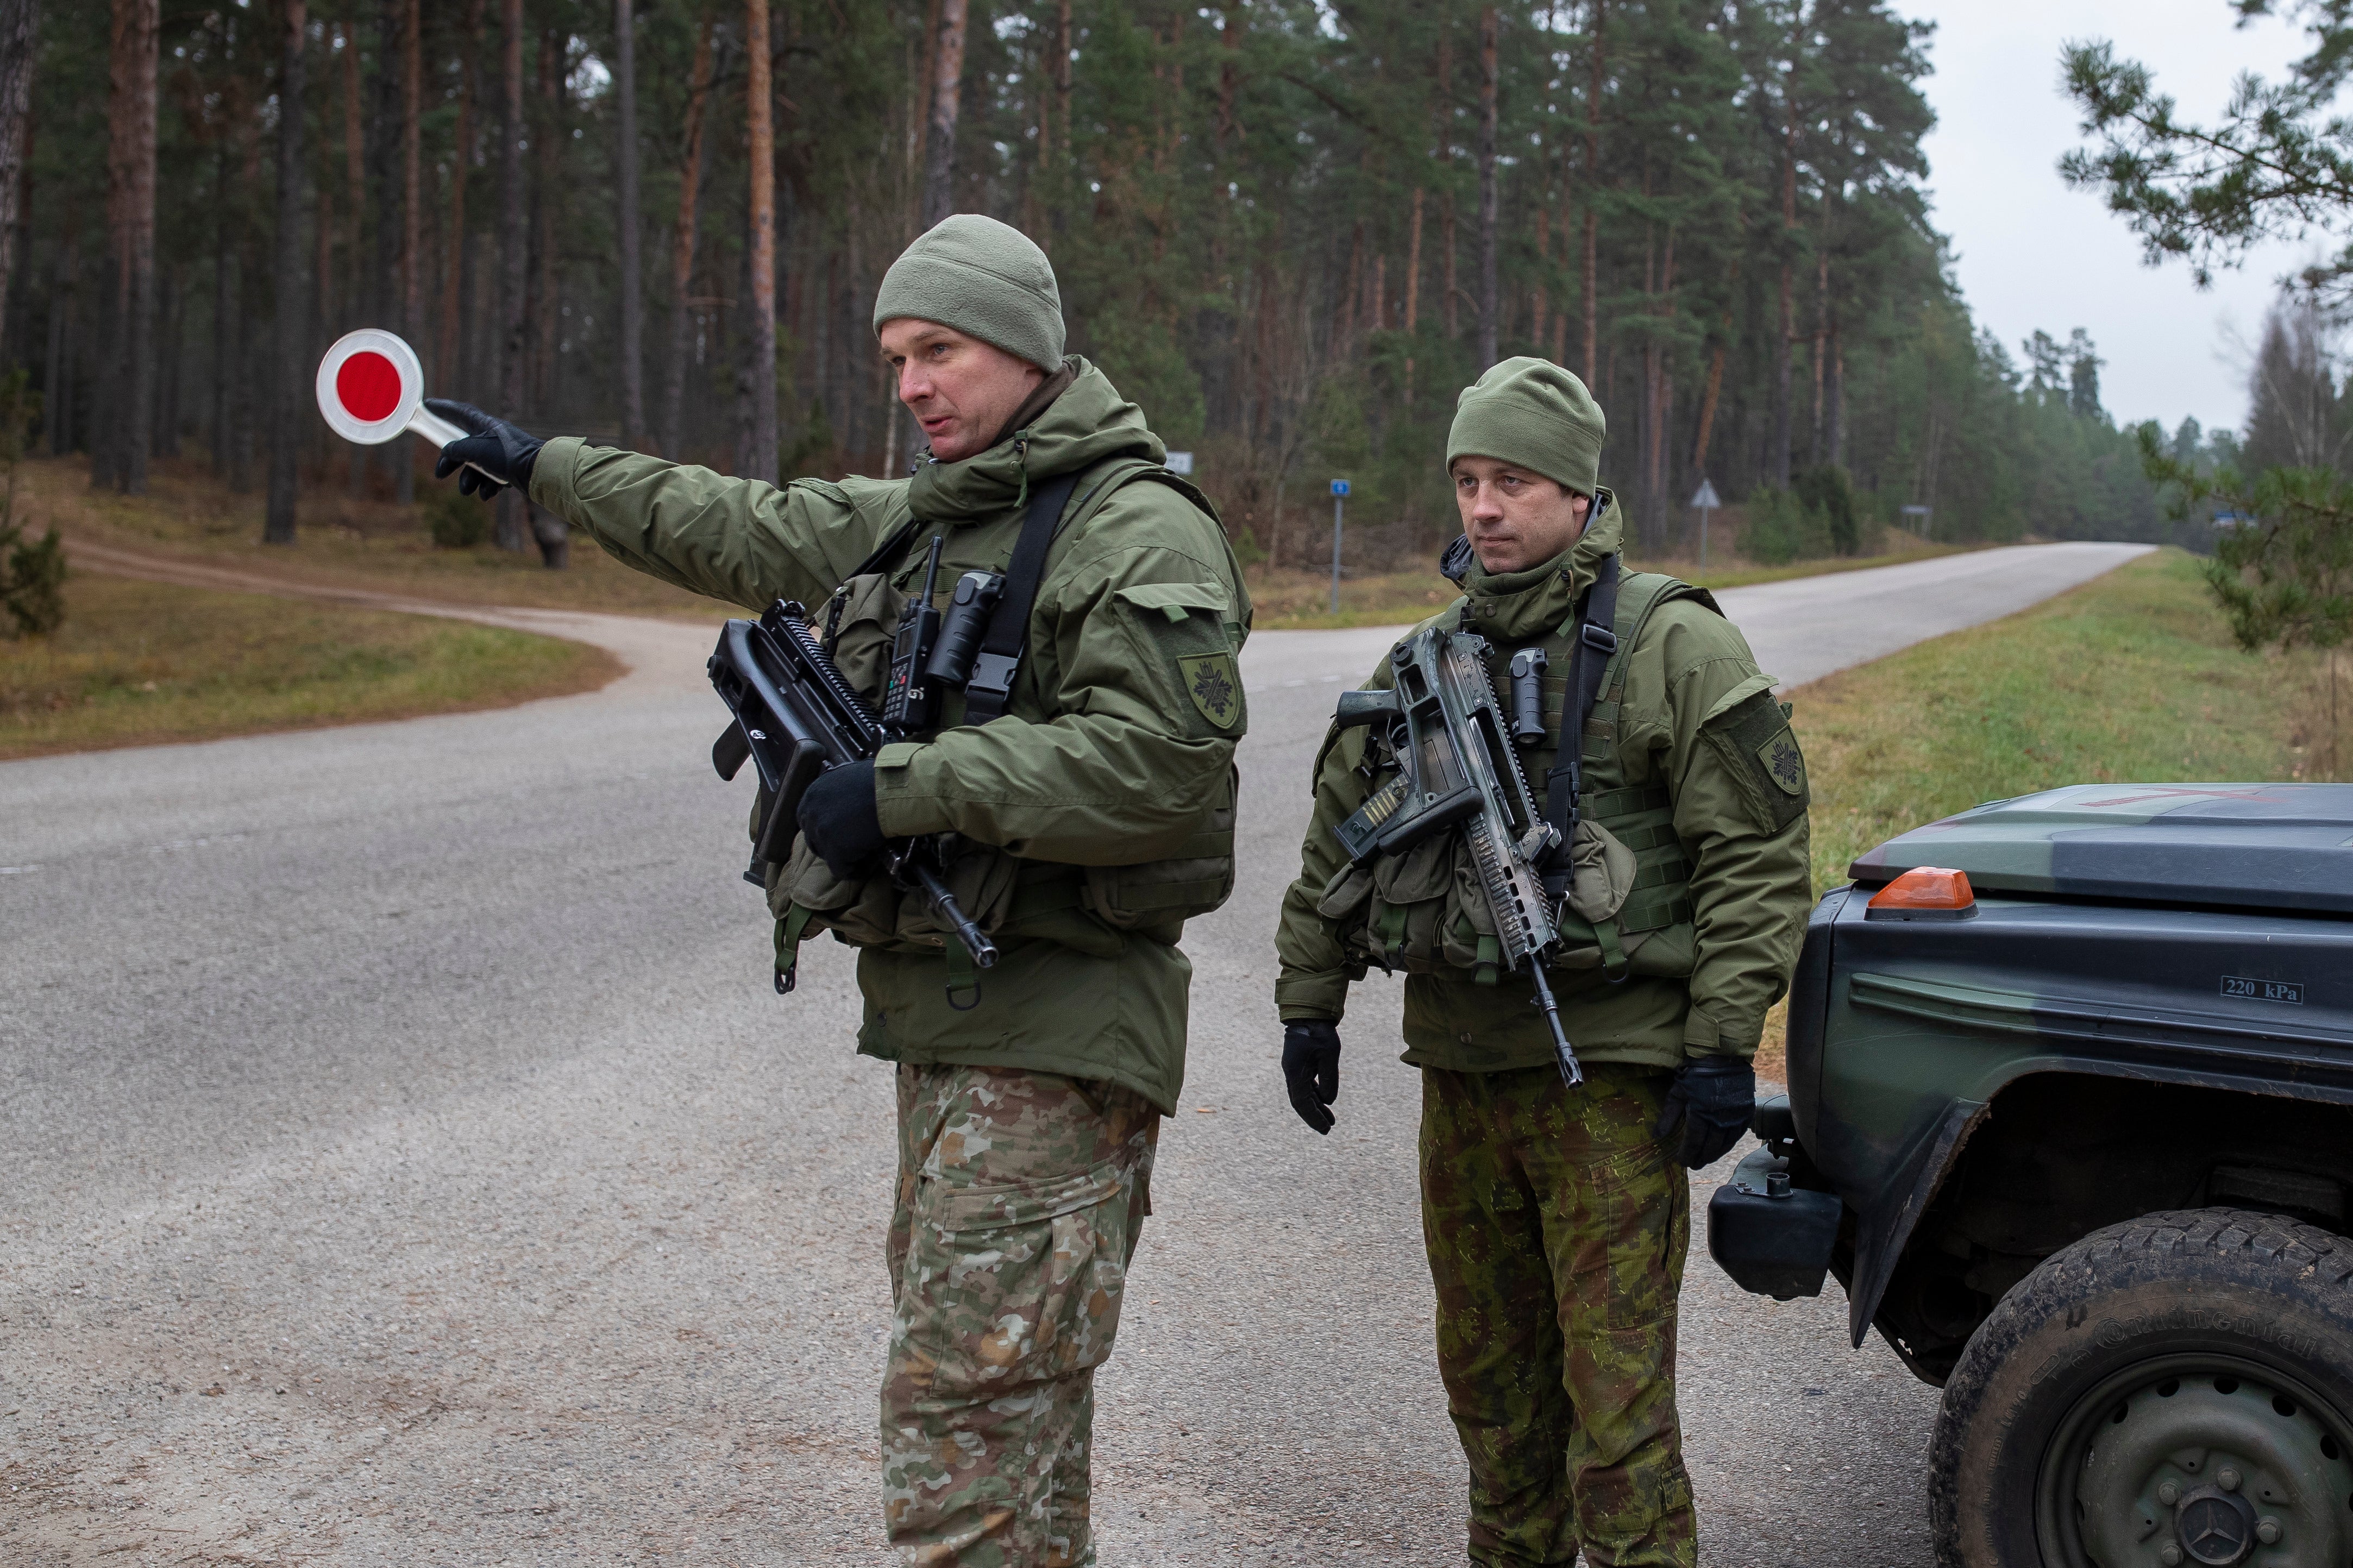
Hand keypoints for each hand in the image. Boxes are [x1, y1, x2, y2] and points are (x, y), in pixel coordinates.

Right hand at [426, 398, 545, 498]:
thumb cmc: (509, 455)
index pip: (459, 412)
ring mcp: (500, 453)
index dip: (442, 408)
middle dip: (451, 462)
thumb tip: (448, 452)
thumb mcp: (476, 449)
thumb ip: (457, 449)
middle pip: (462, 446)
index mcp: (484, 424)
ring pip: (476, 466)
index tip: (427, 405)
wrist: (539, 472)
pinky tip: (488, 493)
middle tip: (440, 474)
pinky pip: (491, 477)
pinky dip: (487, 486)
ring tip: (469, 490)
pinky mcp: (509, 469)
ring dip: (469, 480)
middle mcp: (491, 437)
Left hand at [797, 759, 883, 878]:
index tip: (837, 833)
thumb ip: (837, 794)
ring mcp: (822, 832)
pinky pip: (840, 870)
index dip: (822, 828)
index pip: (806, 819)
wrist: (891, 791)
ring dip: (842, 856)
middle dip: (829, 845)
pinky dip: (853, 871)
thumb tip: (844, 806)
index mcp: (812, 794)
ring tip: (859, 857)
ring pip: (827, 855)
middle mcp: (811, 813)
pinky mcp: (836, 850)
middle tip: (848, 846)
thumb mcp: (847, 780)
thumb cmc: (877, 781)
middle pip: (813, 839)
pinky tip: (864, 870)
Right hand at [1282, 1020, 1341, 1134]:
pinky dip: (1315, 1096)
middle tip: (1327, 1130)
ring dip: (1316, 1108)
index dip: (1314, 1117)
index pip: (1302, 1102)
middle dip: (1313, 1117)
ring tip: (1330, 1120)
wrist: (1308, 1013)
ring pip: (1303, 1095)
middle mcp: (1291, 1073)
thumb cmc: (1318, 1031)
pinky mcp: (1299, 1065)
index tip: (1326, 1128)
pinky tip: (1324, 1102)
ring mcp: (1294, 1069)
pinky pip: (1305, 1086)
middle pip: (1301, 1102)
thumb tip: (1328, 1100)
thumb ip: (1329, 1078)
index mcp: (1295, 1072)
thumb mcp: (1329, 1054)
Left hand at [1655, 1055, 1754, 1168]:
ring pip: (1726, 1143)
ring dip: (1715, 1154)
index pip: (1694, 1141)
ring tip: (1705, 1160)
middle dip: (1700, 1158)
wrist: (1723, 1056)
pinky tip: (1721, 1148)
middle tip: (1693, 1165)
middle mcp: (1721, 1117)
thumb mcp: (1677, 1092)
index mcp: (1702, 1112)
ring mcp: (1736, 1115)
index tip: (1681, 1162)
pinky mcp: (1747, 1111)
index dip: (1688, 1154)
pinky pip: (1738, 1134)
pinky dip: (1729, 1144)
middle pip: (1711, 1146)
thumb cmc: (1696, 1072)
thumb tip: (1657, 1136)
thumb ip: (1668, 1115)